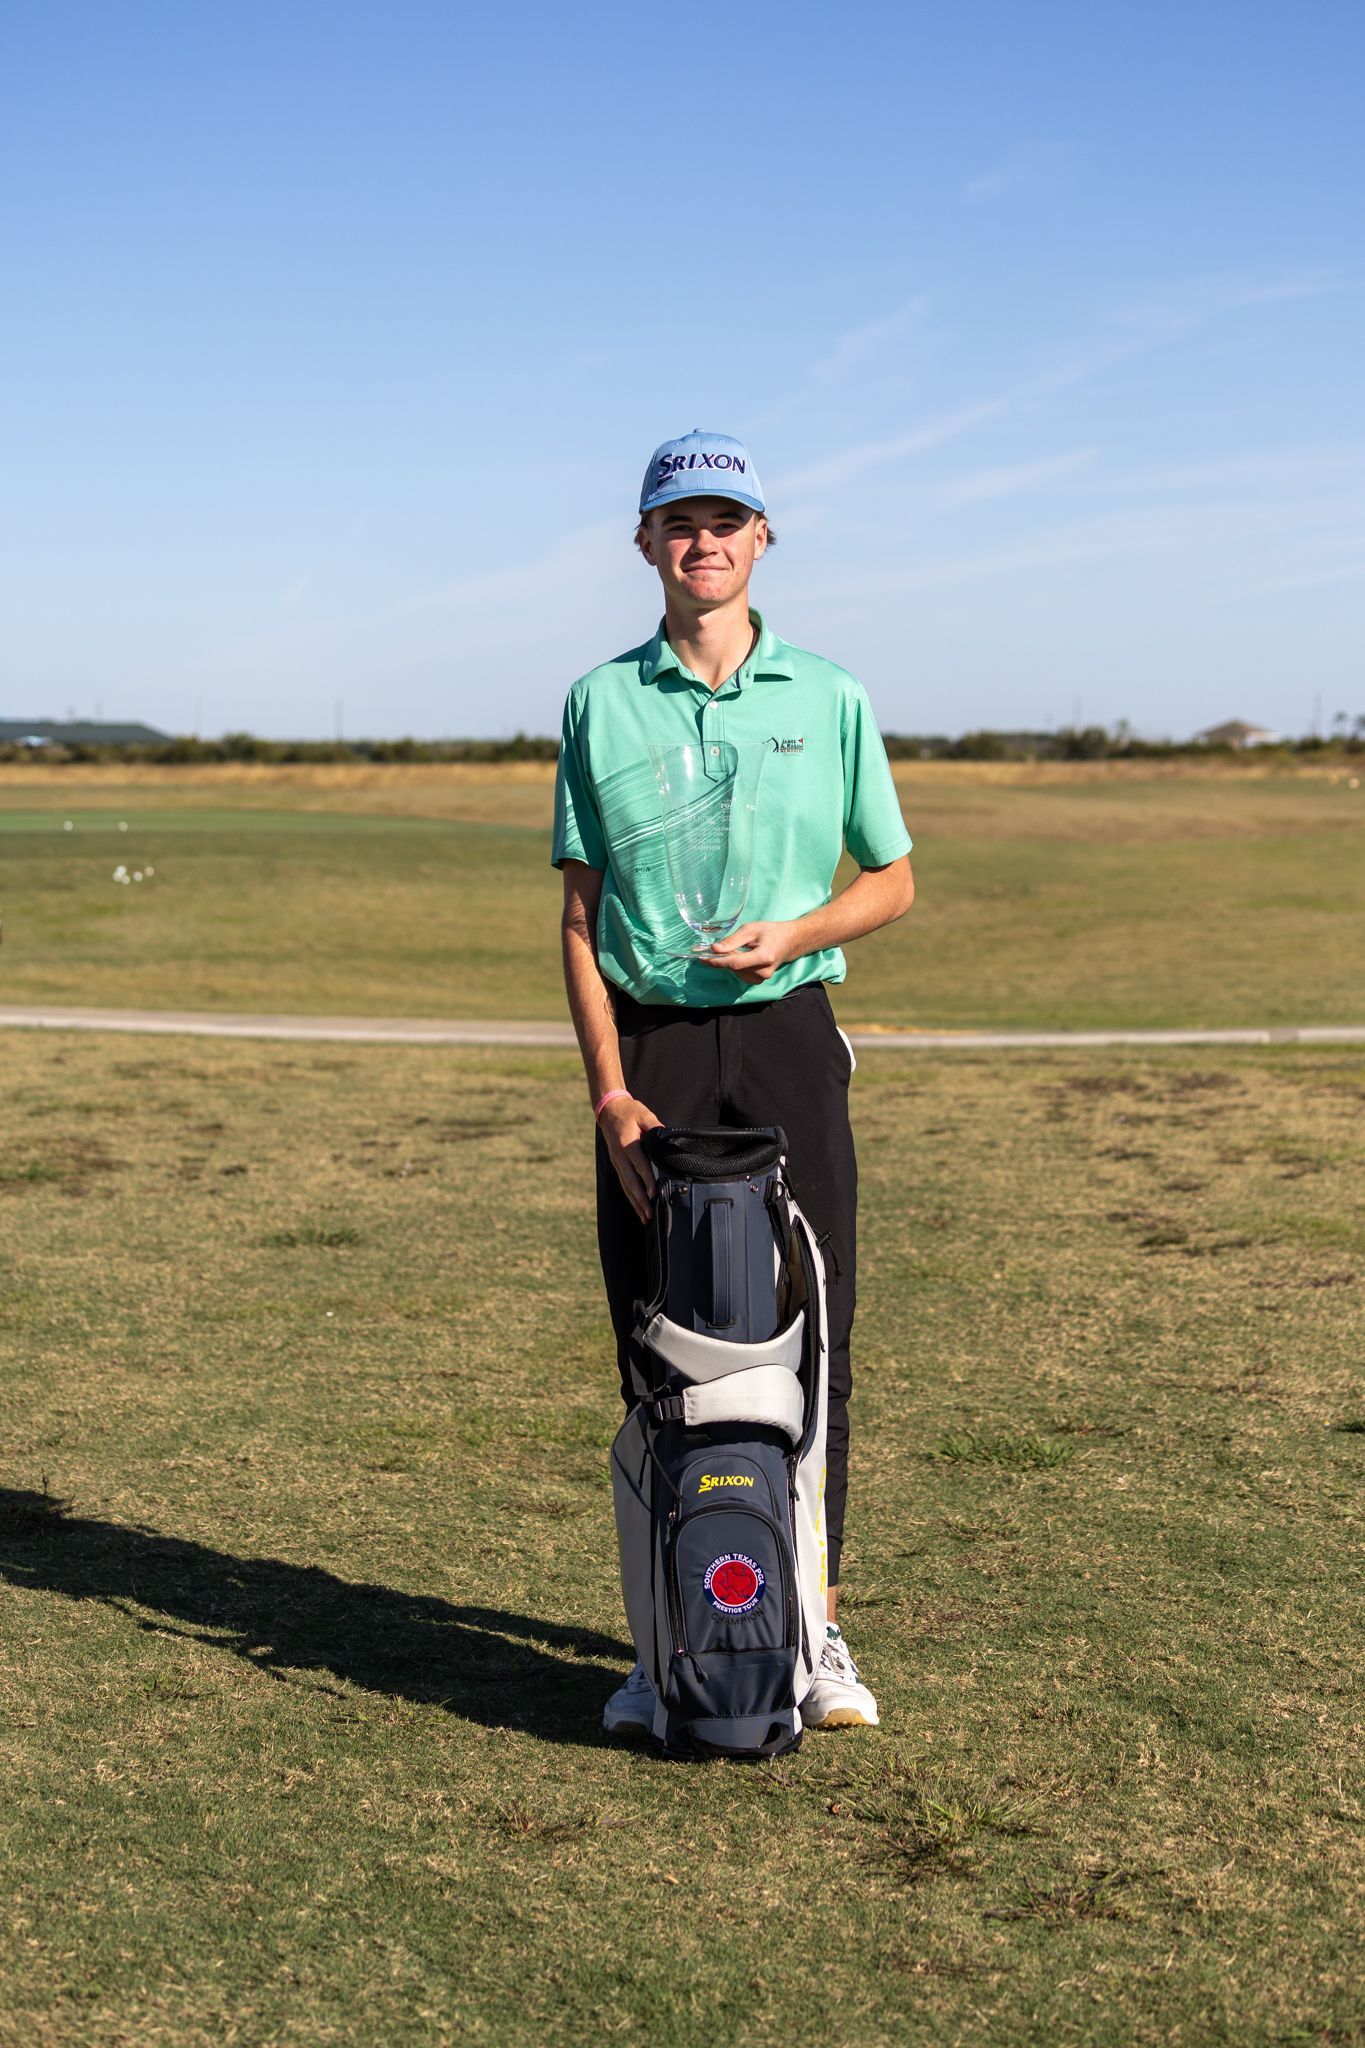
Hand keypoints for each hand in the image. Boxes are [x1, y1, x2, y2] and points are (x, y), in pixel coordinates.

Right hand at [598, 1095, 663, 1223]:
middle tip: (650, 1214)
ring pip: (626, 1186)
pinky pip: (624, 1184)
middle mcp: (620, 1156)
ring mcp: (617, 1162)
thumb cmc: (629, 1112)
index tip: (654, 1193)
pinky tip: (638, 1207)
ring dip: (635, 1203)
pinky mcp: (617, 1165)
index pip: (639, 1165)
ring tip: (645, 1217)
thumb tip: (668, 1139)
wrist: (609, 1110)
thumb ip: (656, 1127)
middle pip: (631, 1182)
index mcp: (627, 1144)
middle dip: (640, 1200)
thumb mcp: (644, 1115)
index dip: (647, 1180)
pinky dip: (631, 1197)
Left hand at [702, 920, 796, 983]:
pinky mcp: (758, 981)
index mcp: (763, 956)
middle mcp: (763, 971)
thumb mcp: (751, 929)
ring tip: (736, 949)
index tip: (702, 958)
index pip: (735, 963)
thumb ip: (732, 940)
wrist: (789, 942)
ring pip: (735, 971)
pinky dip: (736, 966)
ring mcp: (762, 978)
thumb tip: (714, 949)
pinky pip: (740, 974)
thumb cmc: (770, 932)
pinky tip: (741, 956)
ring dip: (729, 961)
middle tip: (712, 949)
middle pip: (733, 968)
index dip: (717, 961)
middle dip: (720, 959)